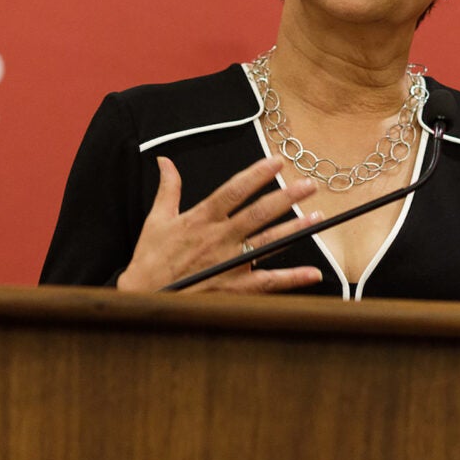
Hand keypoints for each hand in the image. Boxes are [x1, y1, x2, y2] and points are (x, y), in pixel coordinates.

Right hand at [117, 156, 323, 293]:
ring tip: (317, 216)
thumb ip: (168, 189)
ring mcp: (229, 263)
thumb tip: (165, 161)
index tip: (277, 161)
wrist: (142, 298)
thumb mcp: (156, 220)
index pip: (234, 190)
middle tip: (309, 185)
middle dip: (286, 196)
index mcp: (201, 218)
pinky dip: (292, 278)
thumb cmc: (150, 260)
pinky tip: (313, 273)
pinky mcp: (233, 287)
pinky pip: (267, 281)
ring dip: (294, 229)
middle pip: (258, 213)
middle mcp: (219, 238)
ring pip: (268, 242)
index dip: (257, 174)